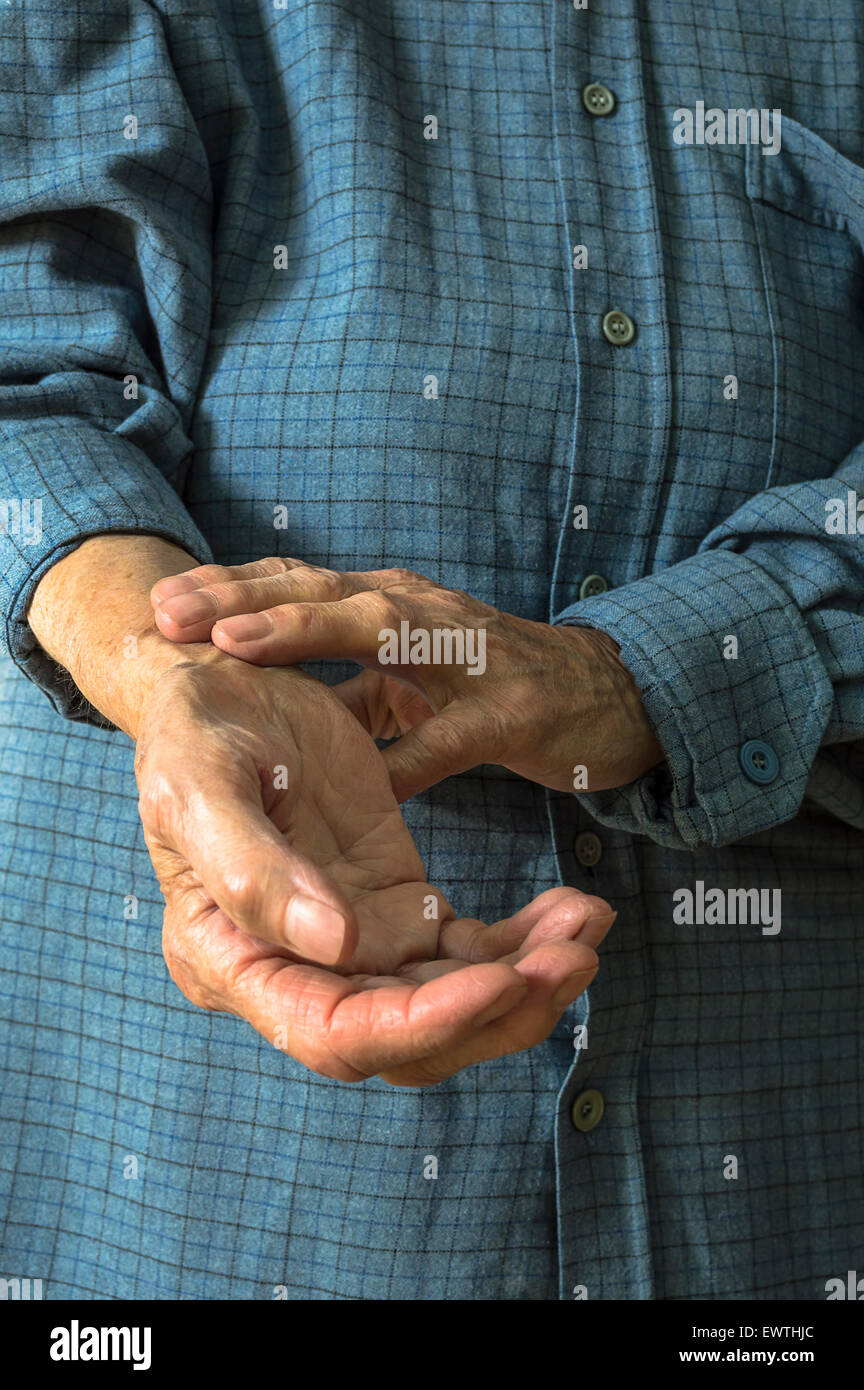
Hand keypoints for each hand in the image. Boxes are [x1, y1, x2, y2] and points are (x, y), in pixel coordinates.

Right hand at [136, 657, 615, 1085]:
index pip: (335, 1032)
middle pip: (410, 1036)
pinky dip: (524, 937)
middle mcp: (298, 974)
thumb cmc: (190, 736)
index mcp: (232, 964)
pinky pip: (470, 945)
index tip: (501, 981)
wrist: (218, 688)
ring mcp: (355, 942)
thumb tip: (336, 944)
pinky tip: (574, 907)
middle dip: (500, 1008)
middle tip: (575, 956)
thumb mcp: (199, 787)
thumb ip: (253, 870)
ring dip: (528, 974)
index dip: (422, 1023)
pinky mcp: (396, 902)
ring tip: (588, 923)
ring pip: (453, 996)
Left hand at [152, 557, 664, 800]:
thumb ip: (349, 683)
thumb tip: (273, 704)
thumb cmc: (495, 683)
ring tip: (237, 643)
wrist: (607, 697)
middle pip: (321, 591)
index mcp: (390, 606)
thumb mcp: (412, 674)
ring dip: (306, 631)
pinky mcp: (511, 714)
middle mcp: (421, 614)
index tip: (161, 601)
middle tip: (170, 610)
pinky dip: (405, 754)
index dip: (230, 588)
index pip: (298, 583)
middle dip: (241, 596)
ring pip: (380, 633)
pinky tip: (360, 775)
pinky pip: (449, 738)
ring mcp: (469, 658)